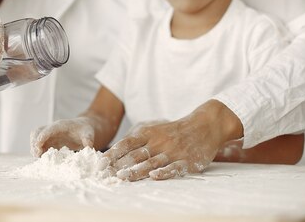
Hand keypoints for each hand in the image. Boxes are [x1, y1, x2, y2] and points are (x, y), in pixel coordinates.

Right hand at [30, 117, 94, 157]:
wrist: (84, 127)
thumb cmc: (85, 129)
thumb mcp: (88, 134)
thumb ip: (88, 139)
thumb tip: (88, 147)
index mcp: (61, 125)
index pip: (49, 129)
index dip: (42, 136)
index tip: (38, 145)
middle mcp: (53, 128)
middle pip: (37, 131)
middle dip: (34, 142)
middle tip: (37, 154)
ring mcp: (50, 134)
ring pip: (36, 137)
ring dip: (34, 146)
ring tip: (37, 157)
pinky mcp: (50, 140)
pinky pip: (40, 144)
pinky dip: (38, 150)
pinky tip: (40, 158)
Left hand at [104, 101, 241, 180]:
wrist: (204, 125)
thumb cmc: (174, 130)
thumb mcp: (154, 129)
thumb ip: (137, 138)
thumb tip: (117, 150)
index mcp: (149, 133)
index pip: (127, 143)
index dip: (113, 153)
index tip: (100, 162)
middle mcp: (158, 142)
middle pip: (136, 155)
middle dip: (120, 165)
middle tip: (106, 173)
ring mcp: (172, 152)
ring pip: (151, 162)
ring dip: (136, 171)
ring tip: (122, 178)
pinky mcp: (186, 161)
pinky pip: (173, 168)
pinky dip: (163, 173)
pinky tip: (153, 177)